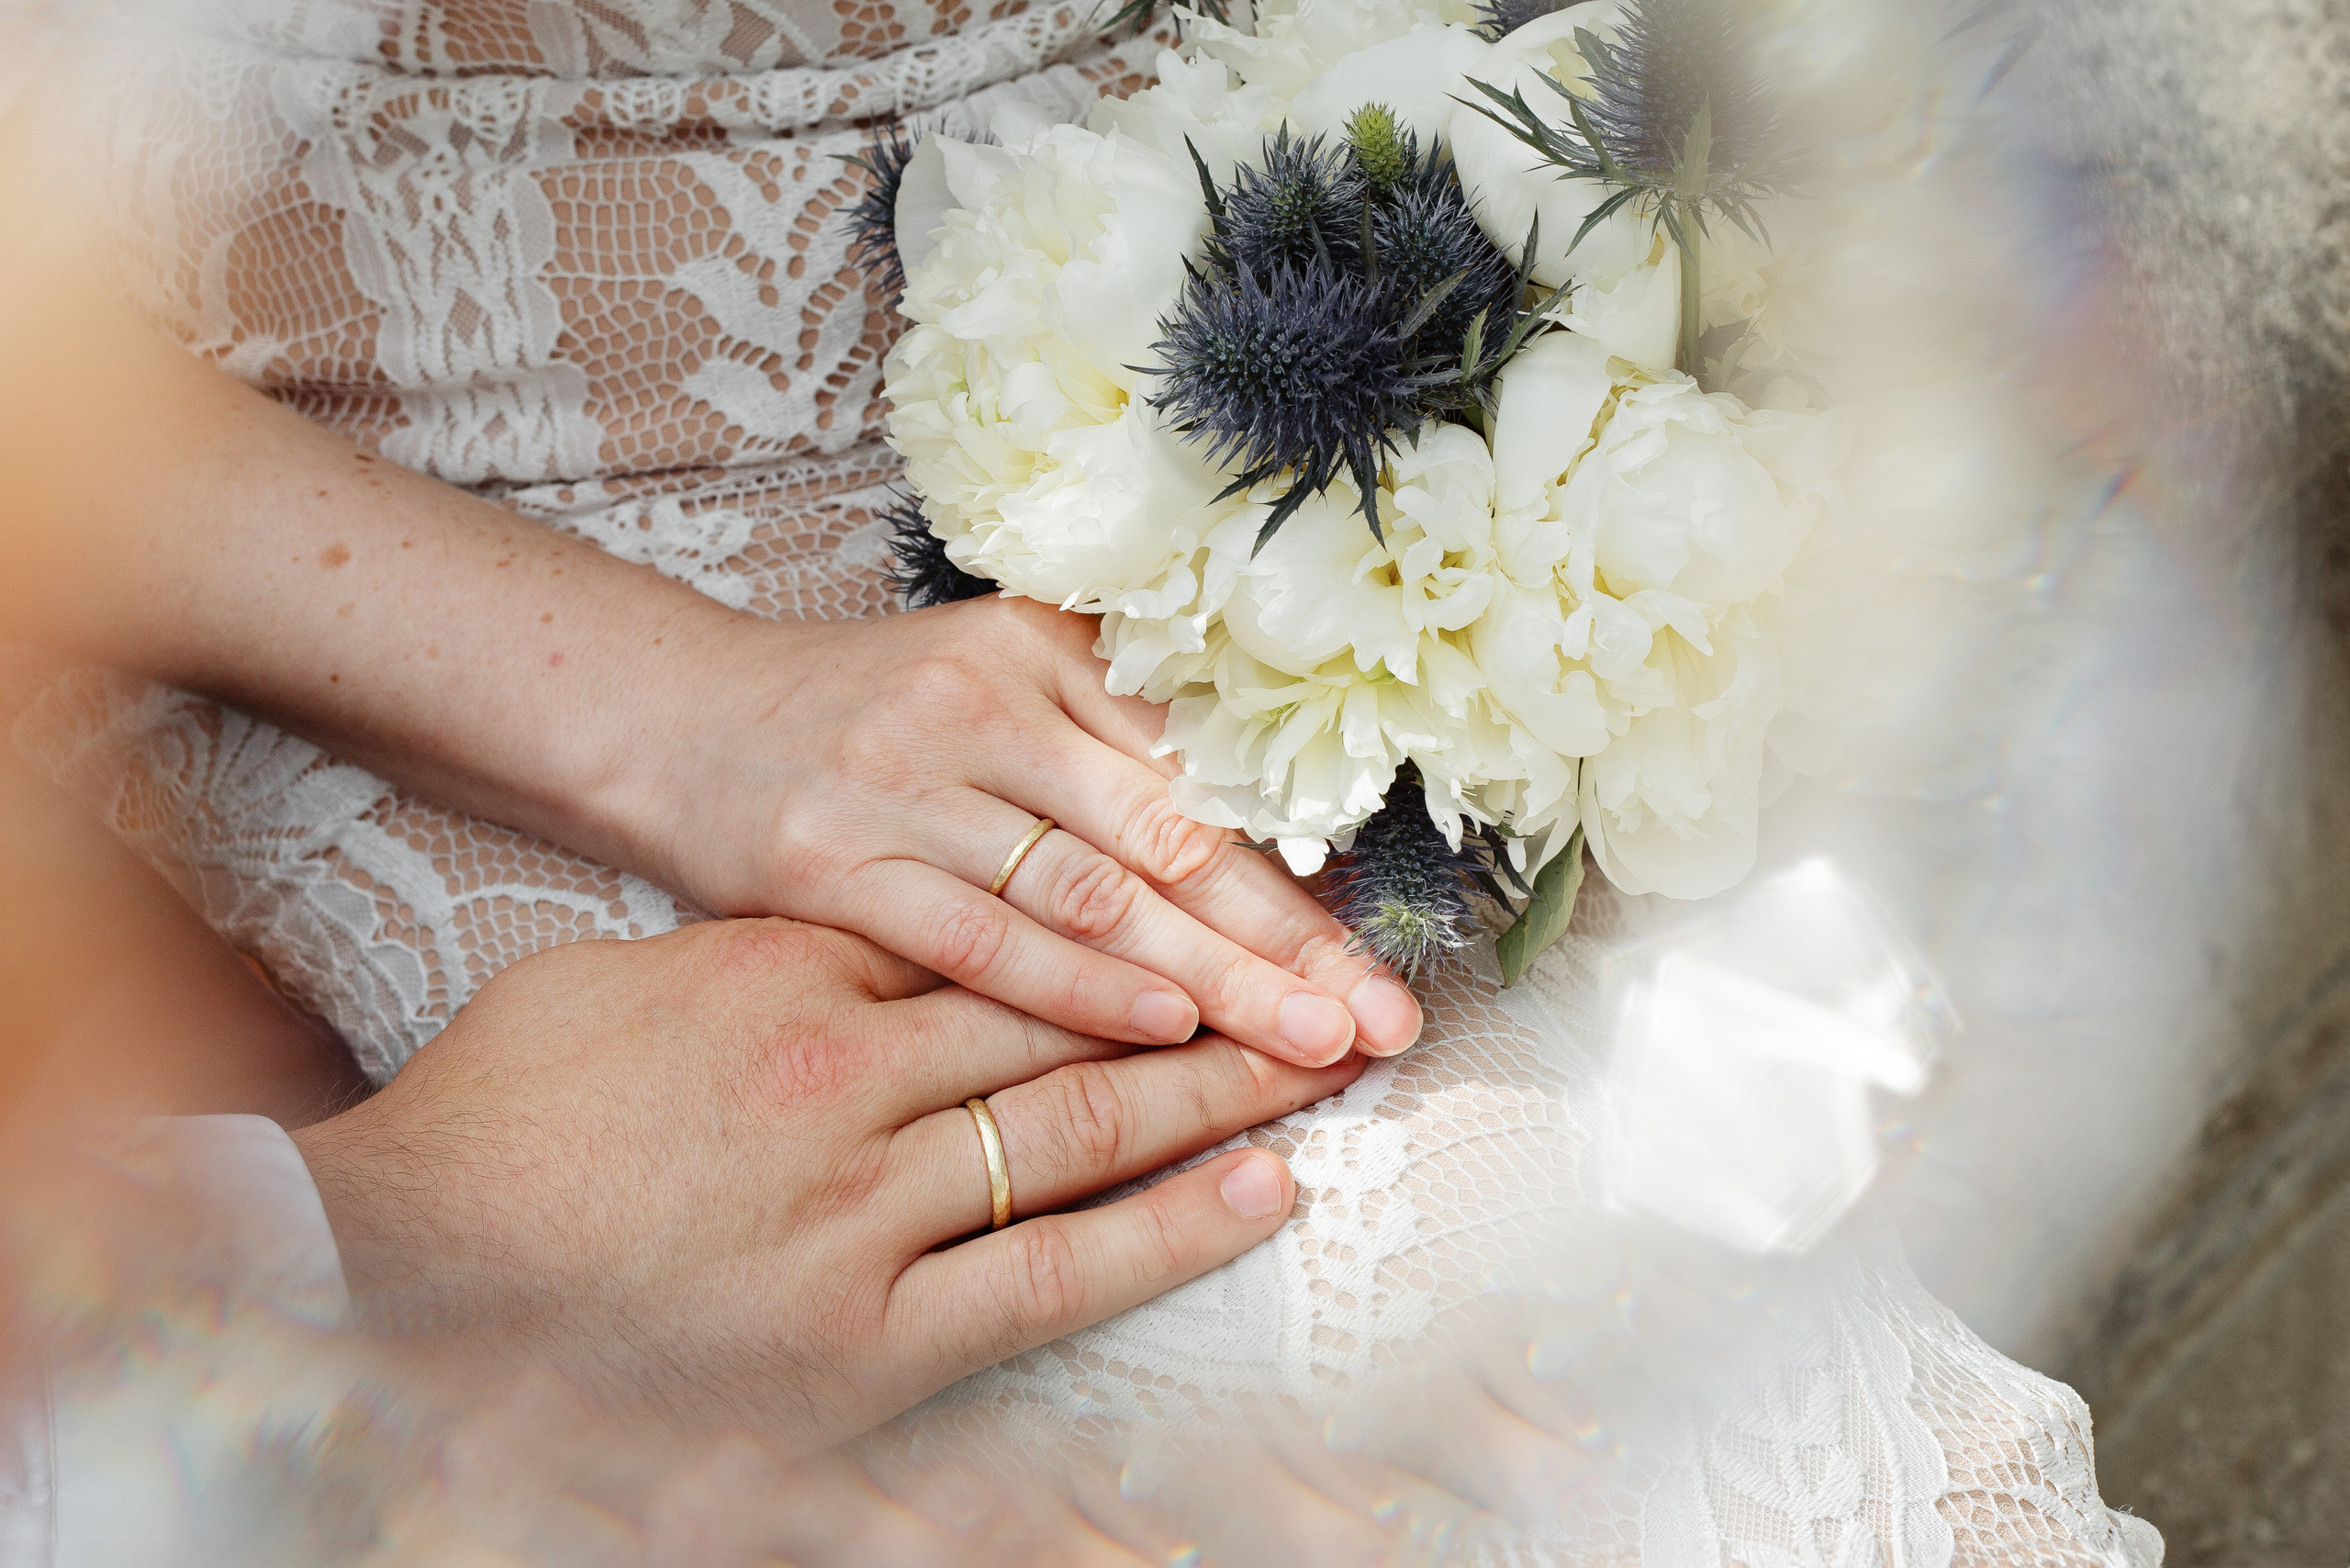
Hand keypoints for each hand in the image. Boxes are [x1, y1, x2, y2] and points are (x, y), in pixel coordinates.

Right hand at [291, 917, 1362, 1449]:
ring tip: (1325, 1054)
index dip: (1127, 904)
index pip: (1000, 927)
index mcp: (791, 973)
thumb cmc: (502, 1116)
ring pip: (1083, 1121)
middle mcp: (846, 1075)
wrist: (396, 1268)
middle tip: (1328, 968)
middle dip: (1214, 981)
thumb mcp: (633, 982)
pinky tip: (1258, 1189)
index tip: (1218, 889)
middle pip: (1072, 1008)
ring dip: (1221, 1085)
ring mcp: (863, 1207)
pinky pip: (1051, 1270)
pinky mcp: (868, 1336)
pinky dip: (1166, 1227)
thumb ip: (774, 952)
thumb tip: (885, 929)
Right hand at [626, 595, 1422, 1068]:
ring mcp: (908, 778)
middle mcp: (987, 702)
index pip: (1203, 777)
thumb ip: (1108, 755)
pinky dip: (1073, 985)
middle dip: (1284, 943)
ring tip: (1304, 1046)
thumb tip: (1263, 869)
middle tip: (1379, 1026)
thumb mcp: (994, 693)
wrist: (675, 717)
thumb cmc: (868, 723)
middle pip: (1168, 836)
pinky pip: (977, 933)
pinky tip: (1159, 1030)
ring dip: (1209, 978)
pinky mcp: (834, 857)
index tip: (1385, 967)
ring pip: (1090, 890)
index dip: (1301, 880)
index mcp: (1045, 650)